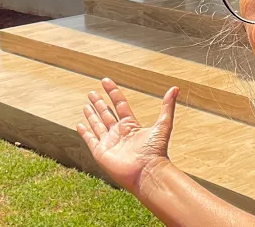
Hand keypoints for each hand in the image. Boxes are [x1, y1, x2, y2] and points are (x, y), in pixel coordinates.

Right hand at [76, 78, 178, 194]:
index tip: (106, 81)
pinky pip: (90, 139)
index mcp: (131, 125)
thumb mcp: (163, 125)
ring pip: (97, 125)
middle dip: (99, 103)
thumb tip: (175, 88)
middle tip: (91, 92)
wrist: (147, 172)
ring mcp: (109, 142)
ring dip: (91, 115)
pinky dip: (84, 132)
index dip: (113, 92)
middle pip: (107, 114)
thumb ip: (168, 106)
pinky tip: (79, 125)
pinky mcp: (101, 152)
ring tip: (86, 105)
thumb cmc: (156, 151)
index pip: (120, 105)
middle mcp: (119, 133)